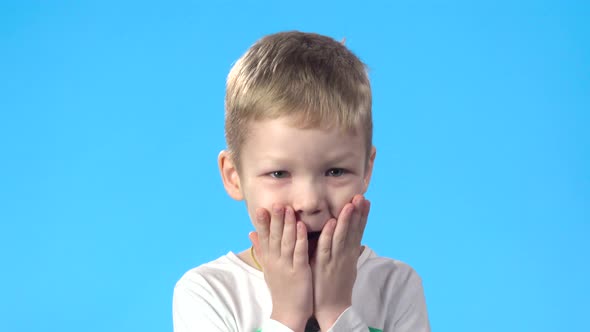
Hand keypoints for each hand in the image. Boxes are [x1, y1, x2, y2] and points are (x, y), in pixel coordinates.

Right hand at [250, 204, 312, 331]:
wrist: (288, 313)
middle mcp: (275, 261)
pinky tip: (301, 227)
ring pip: (286, 242)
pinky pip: (299, 252)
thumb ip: (261, 249)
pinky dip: (300, 239)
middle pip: (274, 237)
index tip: (261, 208)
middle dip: (275, 219)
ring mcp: (286, 266)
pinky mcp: (299, 271)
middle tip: (276, 203)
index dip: (262, 223)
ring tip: (288, 209)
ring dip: (287, 224)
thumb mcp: (268, 268)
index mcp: (268, 259)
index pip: (263, 237)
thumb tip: (250, 233)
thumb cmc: (280, 289)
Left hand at [310, 195, 369, 329]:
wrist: (333, 308)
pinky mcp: (324, 265)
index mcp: (350, 253)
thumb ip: (353, 254)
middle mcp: (346, 254)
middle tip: (362, 196)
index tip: (366, 200)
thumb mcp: (348, 269)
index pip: (358, 230)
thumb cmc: (339, 287)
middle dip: (358, 212)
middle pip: (353, 230)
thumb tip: (360, 245)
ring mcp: (335, 259)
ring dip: (346, 219)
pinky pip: (326, 247)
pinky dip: (329, 234)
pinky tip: (331, 223)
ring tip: (351, 204)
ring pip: (341, 235)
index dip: (362, 215)